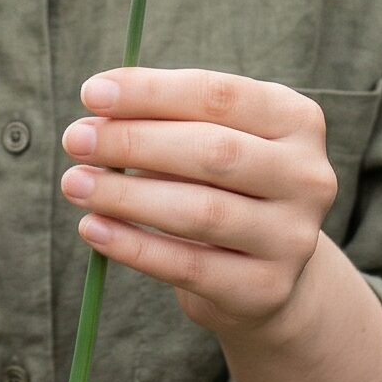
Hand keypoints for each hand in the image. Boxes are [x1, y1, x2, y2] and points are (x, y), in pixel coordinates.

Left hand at [60, 66, 337, 341]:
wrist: (265, 270)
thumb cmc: (224, 183)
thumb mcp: (210, 137)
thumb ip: (165, 119)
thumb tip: (98, 114)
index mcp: (296, 119)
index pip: (219, 94)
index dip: (152, 92)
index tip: (91, 93)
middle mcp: (308, 176)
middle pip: (213, 151)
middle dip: (133, 142)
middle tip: (75, 139)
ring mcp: (293, 237)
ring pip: (201, 211)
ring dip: (125, 195)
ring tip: (74, 183)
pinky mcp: (267, 288)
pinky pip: (189, 266)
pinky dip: (133, 246)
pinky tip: (92, 228)